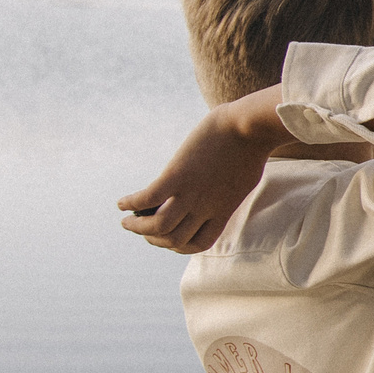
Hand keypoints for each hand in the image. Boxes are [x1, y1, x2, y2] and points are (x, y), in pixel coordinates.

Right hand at [117, 86, 292, 253]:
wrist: (252, 126)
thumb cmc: (252, 142)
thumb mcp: (245, 175)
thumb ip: (231, 187)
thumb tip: (221, 182)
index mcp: (223, 209)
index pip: (200, 243)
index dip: (180, 246)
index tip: (169, 238)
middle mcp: (206, 207)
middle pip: (175, 239)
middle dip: (155, 240)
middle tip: (141, 229)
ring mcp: (192, 193)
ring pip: (159, 226)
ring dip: (138, 228)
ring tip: (126, 222)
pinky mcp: (178, 174)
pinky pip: (149, 198)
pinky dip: (131, 203)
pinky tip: (121, 203)